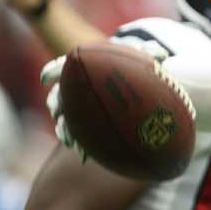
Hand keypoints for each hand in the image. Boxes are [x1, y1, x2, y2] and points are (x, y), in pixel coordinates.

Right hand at [40, 40, 172, 155]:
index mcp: (84, 70)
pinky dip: (79, 145)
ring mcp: (79, 109)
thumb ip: (150, 52)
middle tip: (59, 111)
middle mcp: (76, 89)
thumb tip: (162, 55)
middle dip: (56, 104)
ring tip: (70, 140)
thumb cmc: (137, 67)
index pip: (59, 68)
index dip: (52, 72)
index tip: (48, 79)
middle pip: (57, 96)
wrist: (137, 86)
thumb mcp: (143, 56)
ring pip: (64, 120)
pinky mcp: (87, 126)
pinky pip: (78, 137)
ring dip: (65, 130)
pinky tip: (83, 156)